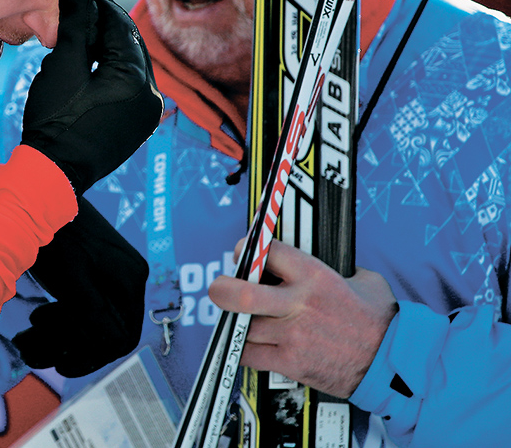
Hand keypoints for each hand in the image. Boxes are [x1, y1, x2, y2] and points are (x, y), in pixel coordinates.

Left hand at [12, 195, 147, 376]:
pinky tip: (38, 316)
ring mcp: (113, 274)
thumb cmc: (54, 230)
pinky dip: (62, 319)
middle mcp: (128, 278)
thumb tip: (110, 345)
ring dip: (59, 336)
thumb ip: (92, 312)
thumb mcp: (72, 276)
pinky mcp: (96, 271)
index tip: (57, 364)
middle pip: (105, 335)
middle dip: (67, 346)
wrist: (44, 187)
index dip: (88, 358)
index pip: (119, 339)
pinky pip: (86, 309)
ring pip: (91, 324)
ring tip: (26, 334)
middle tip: (30, 346)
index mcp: (128, 279)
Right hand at [21, 0, 162, 195]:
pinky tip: (88, 65)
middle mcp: (151, 94)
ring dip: (107, 47)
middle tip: (76, 12)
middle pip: (129, 44)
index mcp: (136, 78)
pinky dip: (111, 69)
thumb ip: (76, 26)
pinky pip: (129, 85)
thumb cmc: (55, 122)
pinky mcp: (139, 123)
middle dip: (104, 26)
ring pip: (130, 63)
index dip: (98, 5)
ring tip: (78, 37)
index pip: (120, 26)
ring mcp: (147, 111)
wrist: (53, 172)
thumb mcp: (62, 67)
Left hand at [208, 238, 398, 397]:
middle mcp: (299, 304)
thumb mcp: (360, 278)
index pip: (269, 253)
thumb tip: (310, 258)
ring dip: (236, 321)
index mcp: (316, 277)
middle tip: (219, 287)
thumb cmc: (380, 321)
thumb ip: (332, 266)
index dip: (249, 249)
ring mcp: (293, 335)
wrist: (394, 363)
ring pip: (244, 326)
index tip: (243, 253)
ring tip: (238, 317)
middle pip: (243, 293)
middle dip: (223, 288)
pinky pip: (251, 356)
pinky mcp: (291, 363)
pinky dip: (244, 349)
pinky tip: (248, 343)